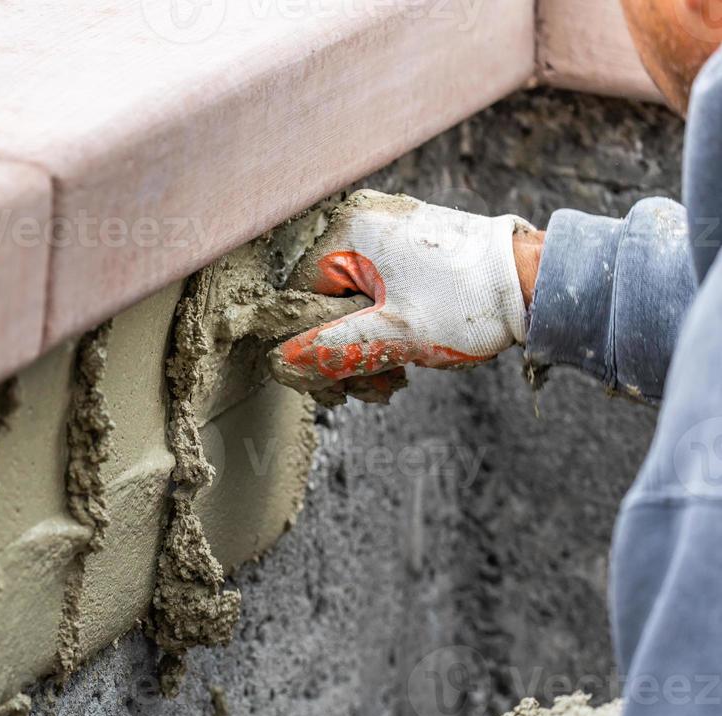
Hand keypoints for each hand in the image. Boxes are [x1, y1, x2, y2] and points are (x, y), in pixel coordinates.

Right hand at [269, 190, 538, 403]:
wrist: (537, 283)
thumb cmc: (468, 301)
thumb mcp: (393, 335)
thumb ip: (331, 350)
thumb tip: (282, 363)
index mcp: (351, 231)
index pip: (301, 295)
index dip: (311, 344)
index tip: (332, 382)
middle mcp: (366, 222)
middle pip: (326, 302)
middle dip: (344, 352)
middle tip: (367, 389)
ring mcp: (391, 234)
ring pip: (354, 303)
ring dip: (365, 349)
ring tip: (391, 381)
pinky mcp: (412, 249)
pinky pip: (379, 294)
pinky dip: (385, 329)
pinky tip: (403, 360)